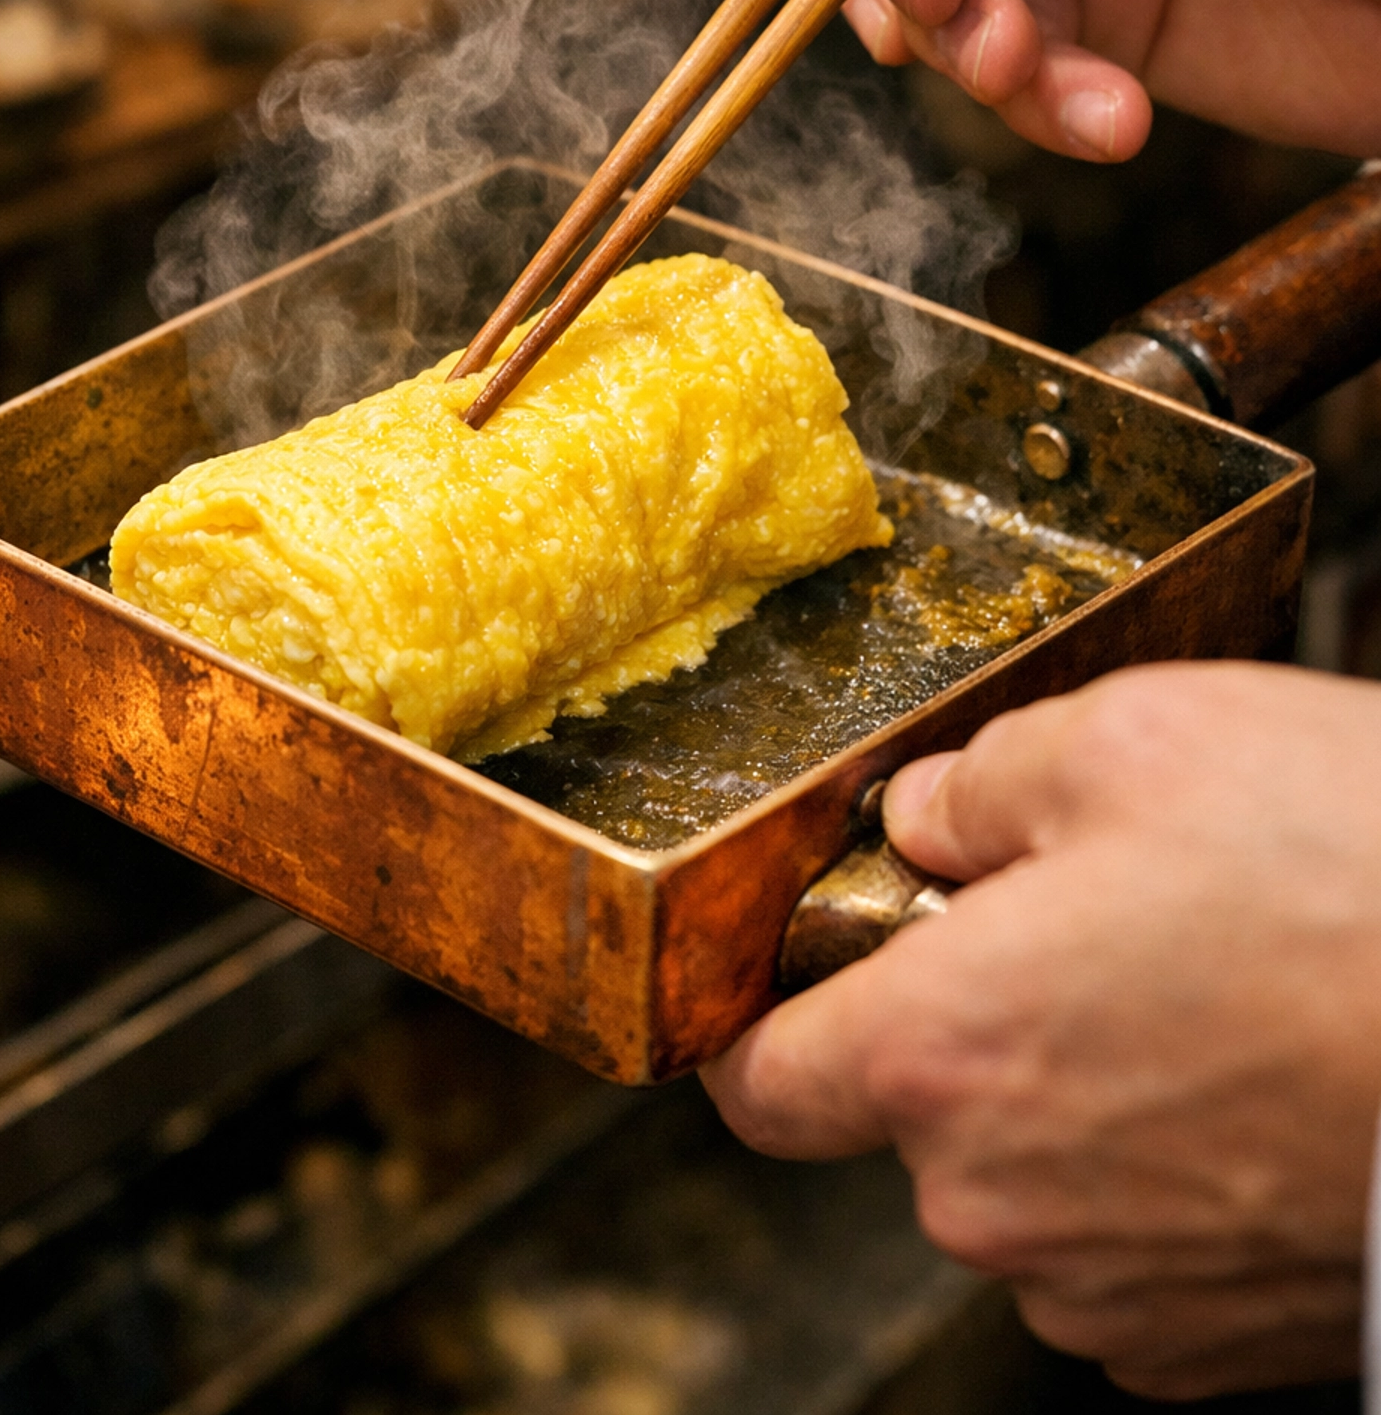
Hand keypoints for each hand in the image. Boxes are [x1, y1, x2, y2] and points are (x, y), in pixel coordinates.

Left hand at [702, 662, 1380, 1398]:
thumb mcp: (1133, 738)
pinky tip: (1258, 1077)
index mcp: (941, 1052)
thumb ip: (978, 783)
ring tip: (1210, 992)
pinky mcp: (1216, 1344)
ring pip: (1032, 1175)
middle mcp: (997, 1202)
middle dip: (976, 1016)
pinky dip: (1165, 1168)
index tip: (812, 963)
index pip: (761, 1077)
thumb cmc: (1350, 884)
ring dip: (1081, 1092)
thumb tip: (923, 820)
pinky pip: (1131, 1241)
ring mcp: (1111, 1292)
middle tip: (1099, 922)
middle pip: (919, 1109)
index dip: (771, 1009)